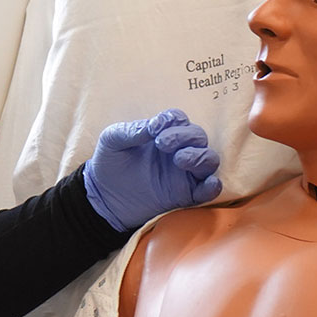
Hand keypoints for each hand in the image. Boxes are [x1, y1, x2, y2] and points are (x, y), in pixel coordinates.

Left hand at [83, 108, 222, 230]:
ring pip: (209, 159)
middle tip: (162, 144)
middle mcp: (178, 151)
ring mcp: (184, 173)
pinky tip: (207, 182)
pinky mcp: (186, 195)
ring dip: (199, 156)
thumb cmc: (109, 163)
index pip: (179, 119)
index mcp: (162, 134)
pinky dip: (213, 186)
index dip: (172, 120)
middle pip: (198, 135)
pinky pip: (210, 190)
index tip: (154, 129)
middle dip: (184, 136)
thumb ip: (131, 130)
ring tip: (178, 159)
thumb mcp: (112, 140)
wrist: (103, 196)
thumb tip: (152, 126)